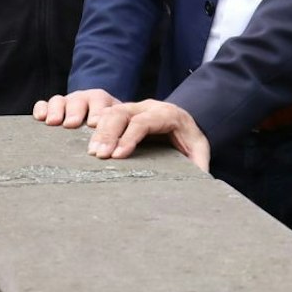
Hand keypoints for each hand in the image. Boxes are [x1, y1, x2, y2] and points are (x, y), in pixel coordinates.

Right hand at [33, 88, 119, 128]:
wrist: (99, 117)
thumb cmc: (110, 127)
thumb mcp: (117, 126)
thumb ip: (119, 133)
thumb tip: (121, 149)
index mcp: (101, 101)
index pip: (100, 102)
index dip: (97, 112)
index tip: (94, 124)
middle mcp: (82, 100)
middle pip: (78, 101)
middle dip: (75, 112)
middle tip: (72, 123)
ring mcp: (66, 103)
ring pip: (59, 101)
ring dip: (57, 110)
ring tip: (54, 122)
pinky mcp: (51, 108)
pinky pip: (43, 104)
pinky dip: (41, 109)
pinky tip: (40, 118)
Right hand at [84, 99, 210, 170]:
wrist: (188, 122)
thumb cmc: (191, 138)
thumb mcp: (200, 151)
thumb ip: (199, 165)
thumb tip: (200, 184)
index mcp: (167, 114)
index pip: (143, 122)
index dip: (129, 137)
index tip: (118, 155)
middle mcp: (148, 107)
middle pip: (123, 113)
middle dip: (109, 134)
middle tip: (99, 155)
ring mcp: (135, 107)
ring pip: (112, 112)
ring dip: (100, 132)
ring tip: (93, 153)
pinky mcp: (126, 112)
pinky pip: (108, 114)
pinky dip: (98, 128)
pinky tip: (91, 143)